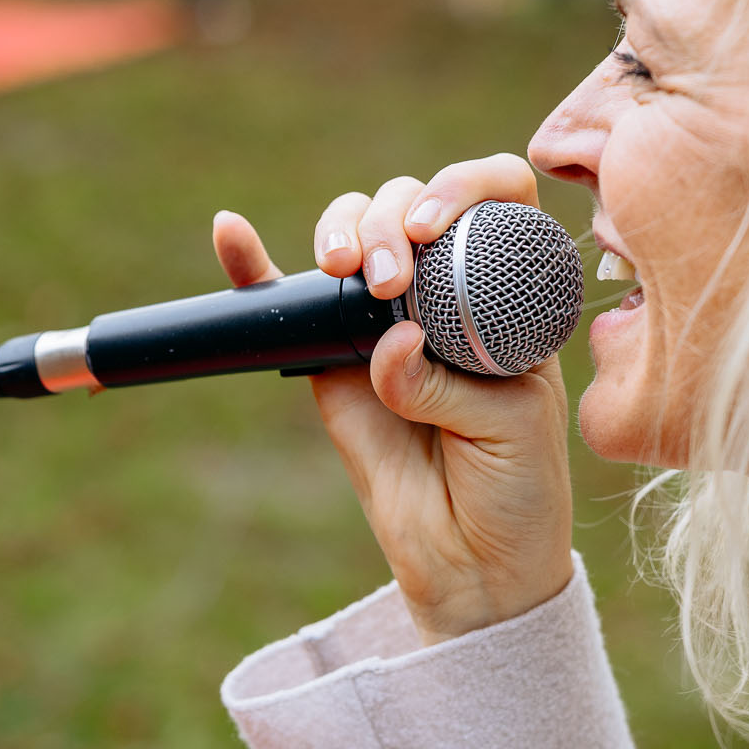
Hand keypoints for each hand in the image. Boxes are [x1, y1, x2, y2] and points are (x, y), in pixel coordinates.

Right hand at [212, 154, 573, 644]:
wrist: (473, 561)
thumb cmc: (517, 484)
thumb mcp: (512, 423)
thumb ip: (449, 381)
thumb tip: (386, 343)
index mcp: (509, 293)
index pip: (496, 201)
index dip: (465, 186)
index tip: (436, 225)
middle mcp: (446, 293)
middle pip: (408, 207)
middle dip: (390, 218)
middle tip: (390, 277)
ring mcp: (384, 320)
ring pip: (353, 237)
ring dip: (342, 230)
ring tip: (343, 270)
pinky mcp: (331, 360)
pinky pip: (286, 305)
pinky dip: (253, 266)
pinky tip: (232, 234)